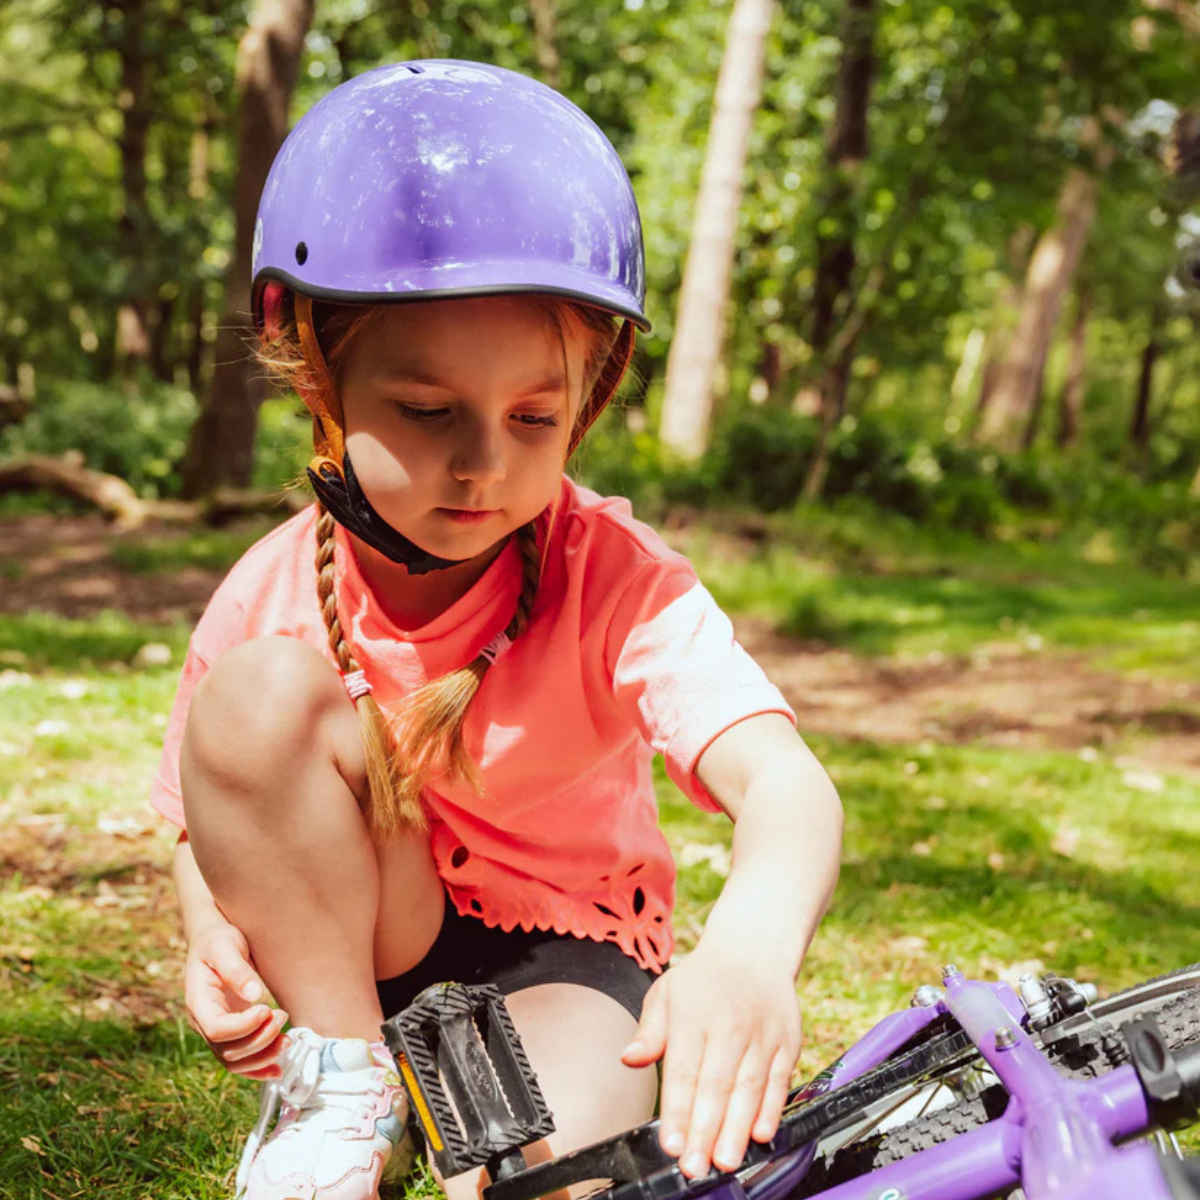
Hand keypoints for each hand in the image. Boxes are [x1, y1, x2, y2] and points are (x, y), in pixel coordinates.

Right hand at [184, 920, 288, 1080]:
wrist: (213, 940)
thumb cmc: (217, 940)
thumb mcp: (224, 946)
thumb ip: (237, 970)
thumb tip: (254, 994)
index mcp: (198, 1001)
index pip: (216, 1029)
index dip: (243, 1026)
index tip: (267, 1009)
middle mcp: (203, 1021)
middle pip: (227, 1050)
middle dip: (260, 1040)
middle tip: (283, 1015)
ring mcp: (215, 1029)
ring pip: (234, 1061)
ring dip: (263, 1056)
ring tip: (288, 1039)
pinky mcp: (229, 1032)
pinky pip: (239, 1061)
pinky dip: (258, 1069)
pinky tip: (277, 1070)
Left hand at [621, 939, 800, 1178]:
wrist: (753, 948)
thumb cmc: (702, 979)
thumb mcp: (666, 993)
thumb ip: (650, 1031)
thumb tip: (630, 1058)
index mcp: (693, 1015)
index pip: (683, 1070)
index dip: (677, 1110)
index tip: (670, 1144)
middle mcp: (729, 1025)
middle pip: (717, 1085)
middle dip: (705, 1130)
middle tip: (695, 1166)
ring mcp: (761, 1034)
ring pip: (749, 1088)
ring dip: (737, 1129)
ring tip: (726, 1161)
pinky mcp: (787, 1042)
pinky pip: (779, 1080)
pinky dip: (771, 1109)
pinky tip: (760, 1135)